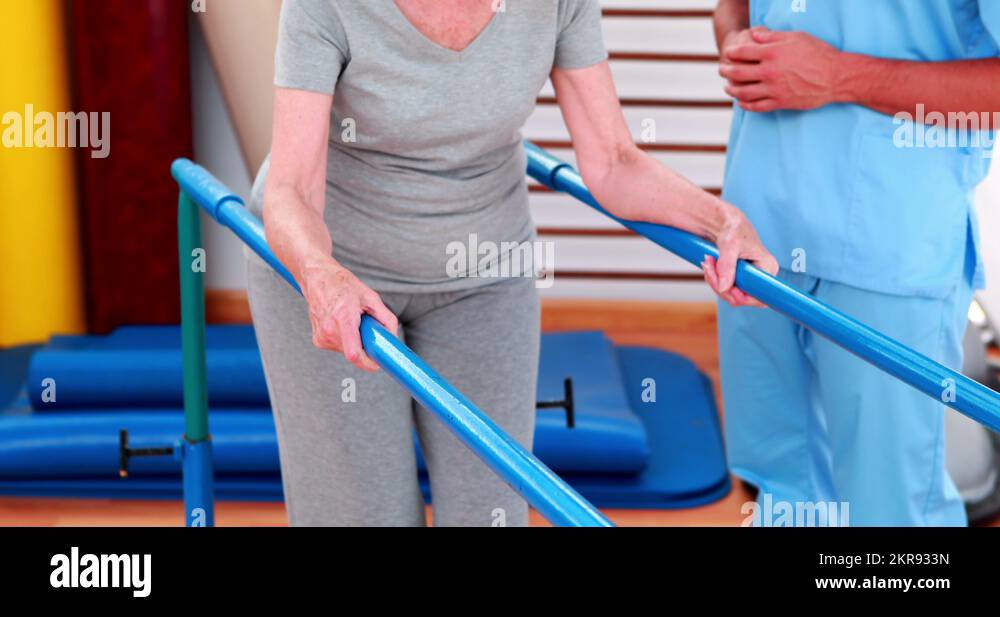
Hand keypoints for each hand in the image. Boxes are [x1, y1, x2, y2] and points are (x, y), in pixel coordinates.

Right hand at [300, 260, 398, 371]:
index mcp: (343, 318)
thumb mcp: (371, 297)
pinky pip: (338, 347)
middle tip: (366, 328)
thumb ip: (386, 319)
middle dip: (365, 345)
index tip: (378, 363)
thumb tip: (393, 338)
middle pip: (354, 352)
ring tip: (351, 321)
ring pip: (347, 350)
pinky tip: (341, 323)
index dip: (368, 363)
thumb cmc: (342, 285)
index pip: (354, 354)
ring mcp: (321, 336)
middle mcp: (329, 330)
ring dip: (355, 341)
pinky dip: (345, 339)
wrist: (317, 278)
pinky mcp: (318, 340)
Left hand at [702, 208, 778, 307]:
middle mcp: (762, 276)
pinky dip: (714, 280)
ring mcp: (751, 278)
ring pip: (731, 294)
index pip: (759, 297)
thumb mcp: (729, 245)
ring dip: (715, 282)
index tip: (724, 286)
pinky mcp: (740, 278)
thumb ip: (727, 266)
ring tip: (707, 263)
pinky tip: (709, 267)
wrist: (725, 223)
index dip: (740, 297)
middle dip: (721, 287)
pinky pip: (726, 289)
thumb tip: (724, 288)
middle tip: (708, 268)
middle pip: (742, 298)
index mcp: (768, 267)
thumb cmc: (732, 228)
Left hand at [719, 28, 843, 112]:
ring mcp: (773, 89)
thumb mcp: (796, 37)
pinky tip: (741, 102)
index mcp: (772, 53)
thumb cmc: (818, 53)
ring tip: (727, 87)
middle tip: (721, 70)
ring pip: (743, 92)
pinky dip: (745, 104)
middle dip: (726, 71)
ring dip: (732, 89)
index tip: (727, 54)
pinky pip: (756, 106)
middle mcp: (769, 72)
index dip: (732, 53)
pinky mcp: (779, 103)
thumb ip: (772, 37)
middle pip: (738, 73)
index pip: (743, 53)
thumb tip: (755, 35)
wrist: (835, 77)